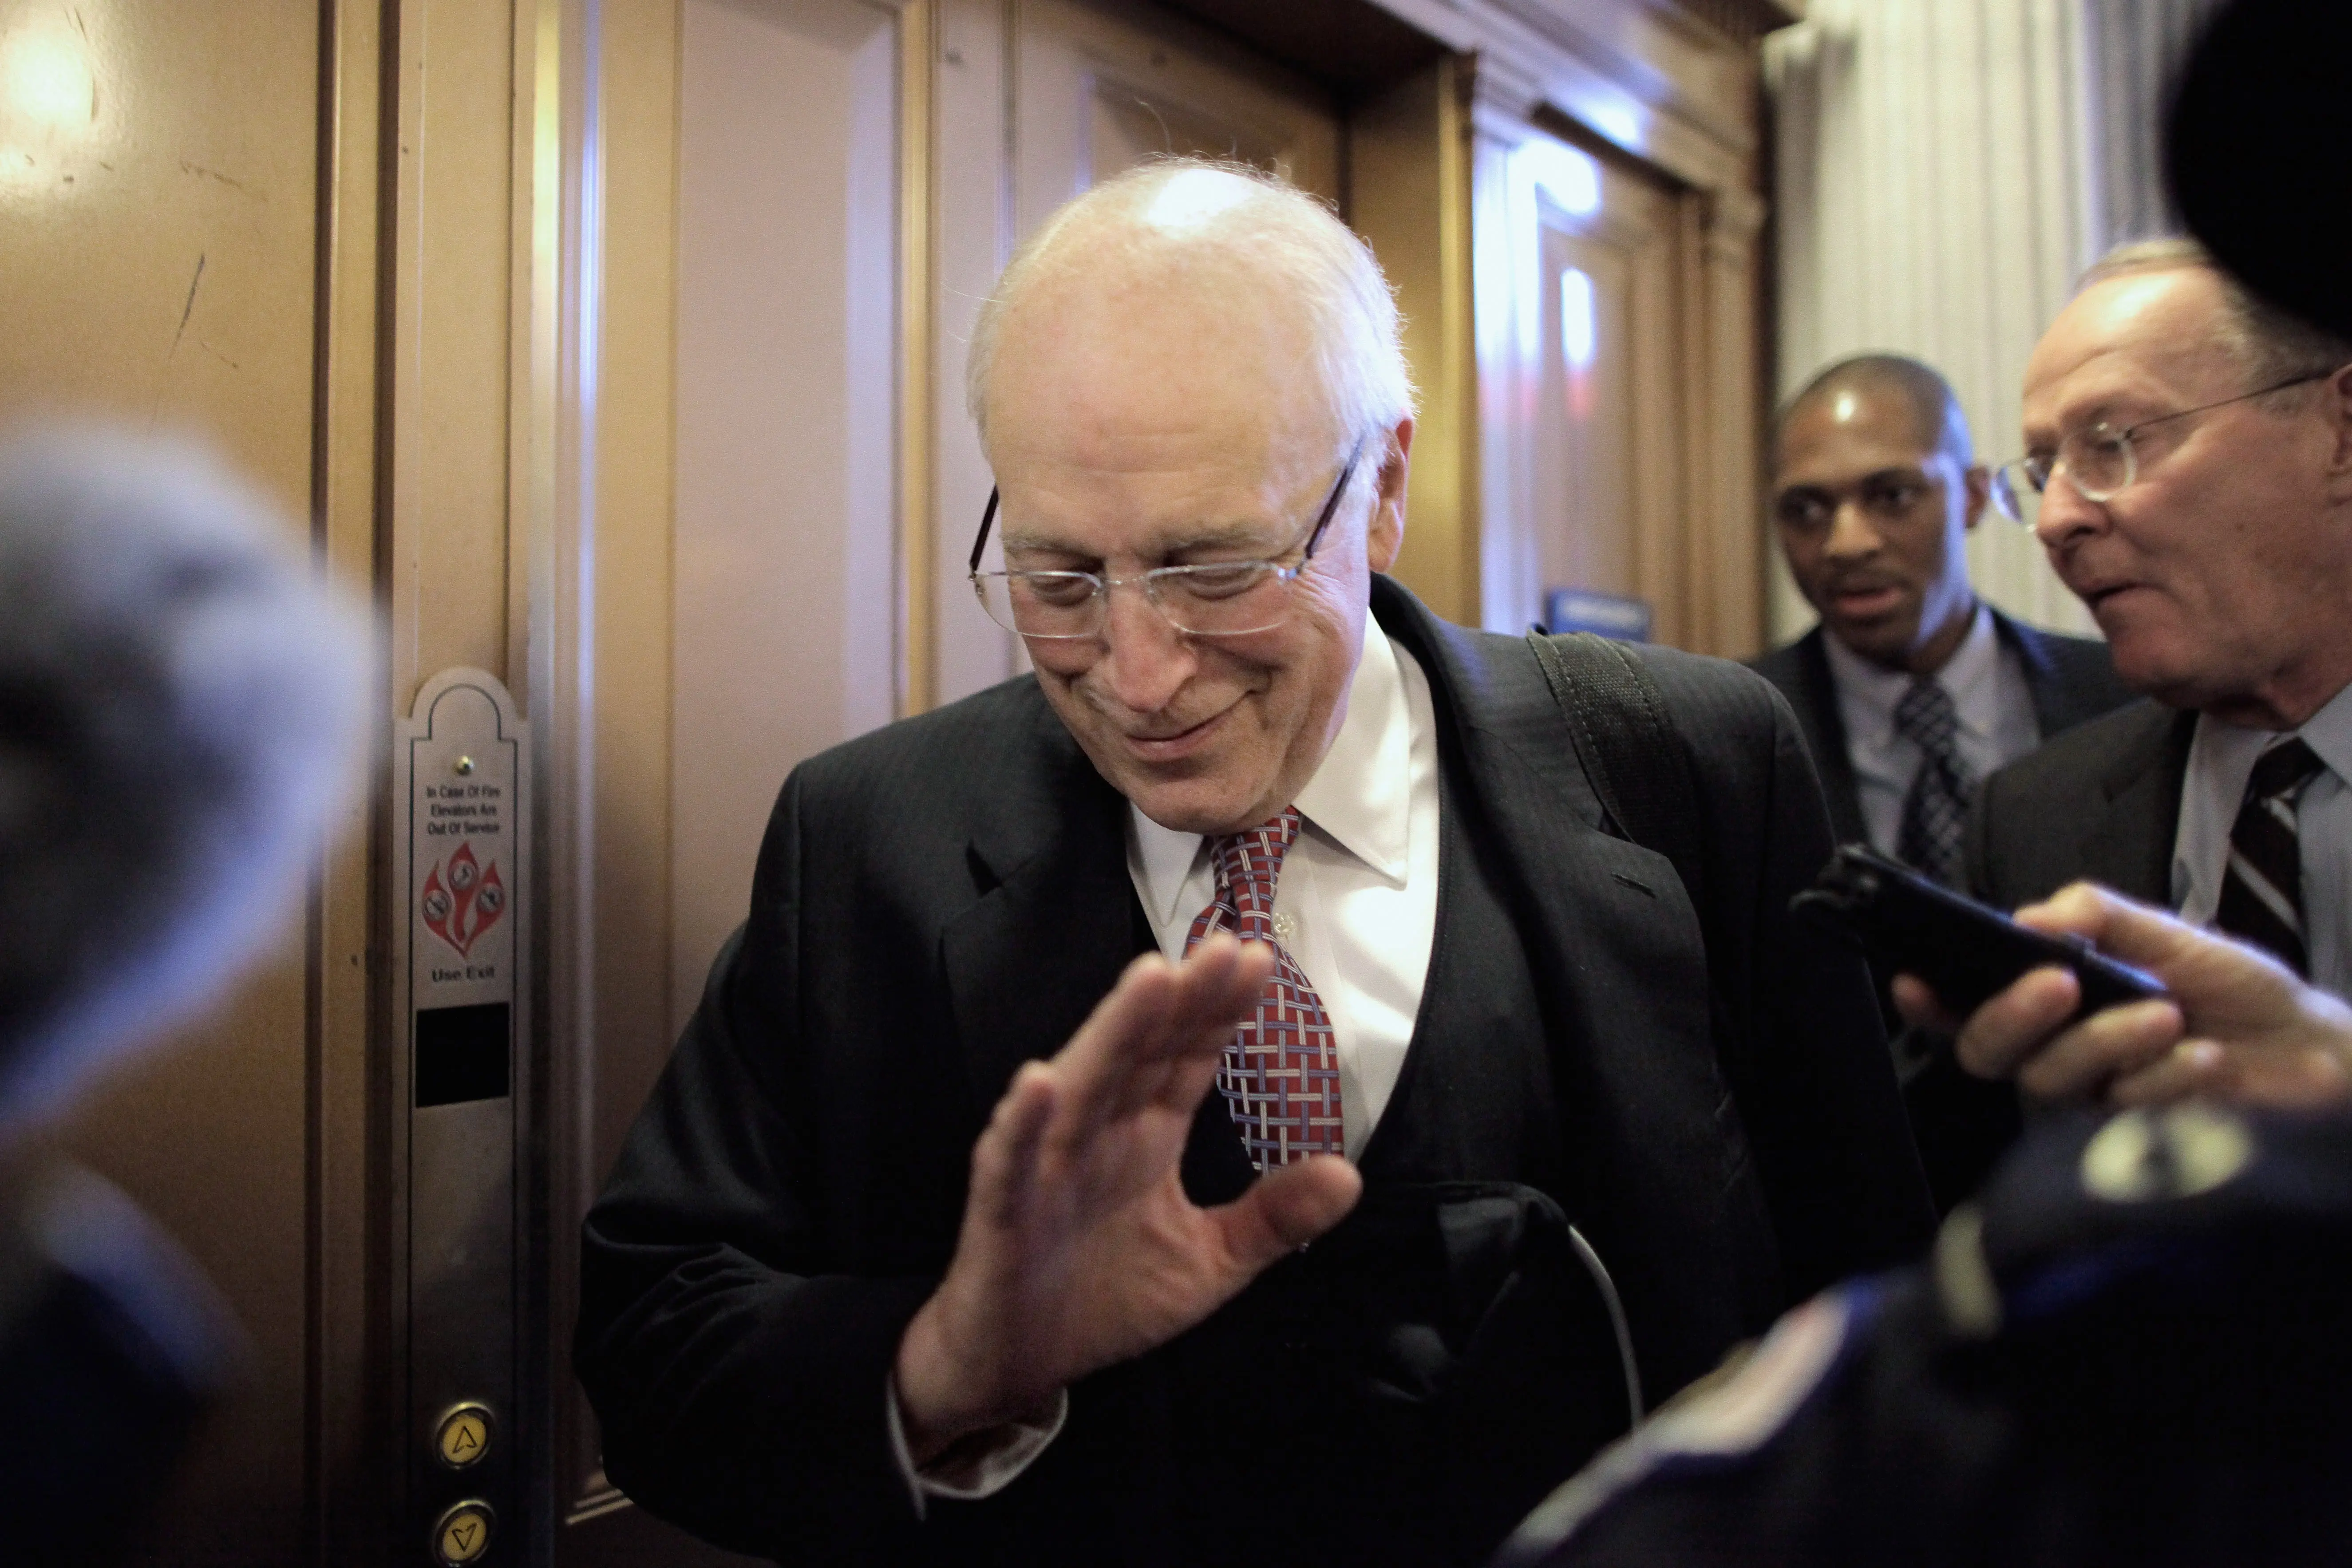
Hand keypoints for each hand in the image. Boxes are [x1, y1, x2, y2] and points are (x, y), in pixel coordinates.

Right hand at [892, 934, 1361, 1462]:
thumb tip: (1348, 1176)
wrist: (1017, 1362)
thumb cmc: (1103, 1299)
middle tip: (1222, 947)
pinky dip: (1023, 1123)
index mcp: (1146, 1137)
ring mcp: (1046, 1164)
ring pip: (1083, 1084)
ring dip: (1114, 1031)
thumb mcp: (1207, 1263)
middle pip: (1142, 1053)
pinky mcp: (1001, 1208)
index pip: (1187, 1060)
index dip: (1220, 1013)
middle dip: (1181, 1000)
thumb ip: (1270, 1219)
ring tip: (1151, 979)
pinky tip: (1038, 1084)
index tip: (1259, 962)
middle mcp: (1098, 1134)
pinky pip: (1009, 1160)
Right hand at [1892, 882, 2351, 1106]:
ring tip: (2166, 1014)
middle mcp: (2055, 1050)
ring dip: (2104, 1041)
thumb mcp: (2167, 933)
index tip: (1914, 980)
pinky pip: (2117, 1108)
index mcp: (2051, 1000)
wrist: (2310, 1047)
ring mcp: (2089, 1097)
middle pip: (1987, 1050)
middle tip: (2060, 983)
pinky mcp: (2131, 1135)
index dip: (1930, 1000)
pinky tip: (2203, 1056)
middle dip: (2013, 1012)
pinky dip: (2162, 1077)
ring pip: (2048, 1079)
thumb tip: (2032, 916)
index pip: (1968, 1004)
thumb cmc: (2235, 989)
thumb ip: (2099, 916)